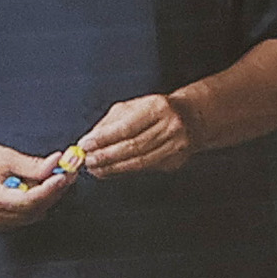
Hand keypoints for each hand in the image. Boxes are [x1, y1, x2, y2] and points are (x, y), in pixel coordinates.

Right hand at [0, 137, 77, 228]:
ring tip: (58, 176)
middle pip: (35, 209)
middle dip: (54, 191)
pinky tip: (42, 186)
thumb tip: (56, 165)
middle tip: (69, 172)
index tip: (65, 174)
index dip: (51, 188)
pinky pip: (24, 214)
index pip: (30, 199)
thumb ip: (31, 165)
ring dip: (48, 196)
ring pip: (32, 214)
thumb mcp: (3, 157)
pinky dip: (36, 202)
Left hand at [68, 90, 199, 179]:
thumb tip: (89, 141)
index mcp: (158, 107)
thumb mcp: (133, 107)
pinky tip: (111, 170)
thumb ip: (110, 123)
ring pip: (139, 162)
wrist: (191, 118)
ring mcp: (176, 146)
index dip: (104, 138)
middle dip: (106, 156)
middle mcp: (170, 126)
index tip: (85, 145)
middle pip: (133, 147)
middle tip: (87, 160)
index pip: (126, 127)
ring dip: (112, 167)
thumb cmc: (156, 110)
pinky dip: (125, 171)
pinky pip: (145, 169)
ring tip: (95, 168)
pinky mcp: (175, 161)